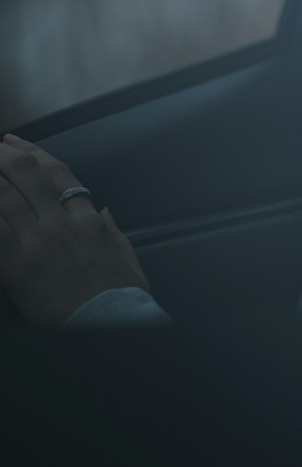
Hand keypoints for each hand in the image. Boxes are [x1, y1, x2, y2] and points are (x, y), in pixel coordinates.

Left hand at [0, 133, 150, 325]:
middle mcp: (60, 223)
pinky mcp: (17, 268)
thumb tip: (100, 212)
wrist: (109, 324)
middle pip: (28, 176)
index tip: (16, 142)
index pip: (58, 173)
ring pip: (5, 199)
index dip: (35, 152)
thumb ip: (109, 230)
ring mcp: (37, 243)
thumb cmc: (121, 296)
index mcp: (87, 219)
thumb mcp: (124, 255)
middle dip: (5, 157)